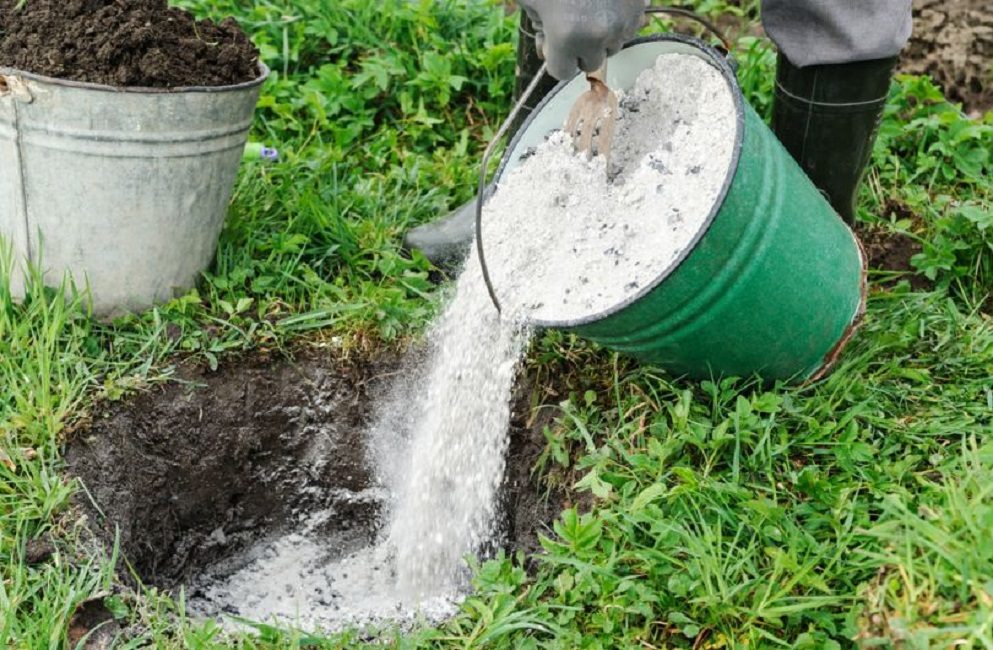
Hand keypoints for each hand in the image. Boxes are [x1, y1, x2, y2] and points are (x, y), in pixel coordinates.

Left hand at [519, 0, 648, 79]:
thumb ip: (537, 24)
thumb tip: (547, 45)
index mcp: (565, 35)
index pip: (561, 72)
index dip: (553, 56)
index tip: (551, 41)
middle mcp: (598, 35)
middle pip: (589, 62)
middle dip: (578, 48)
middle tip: (570, 22)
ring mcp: (623, 21)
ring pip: (613, 46)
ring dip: (600, 35)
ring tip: (588, 8)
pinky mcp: (640, 5)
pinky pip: (629, 26)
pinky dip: (617, 19)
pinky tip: (605, 0)